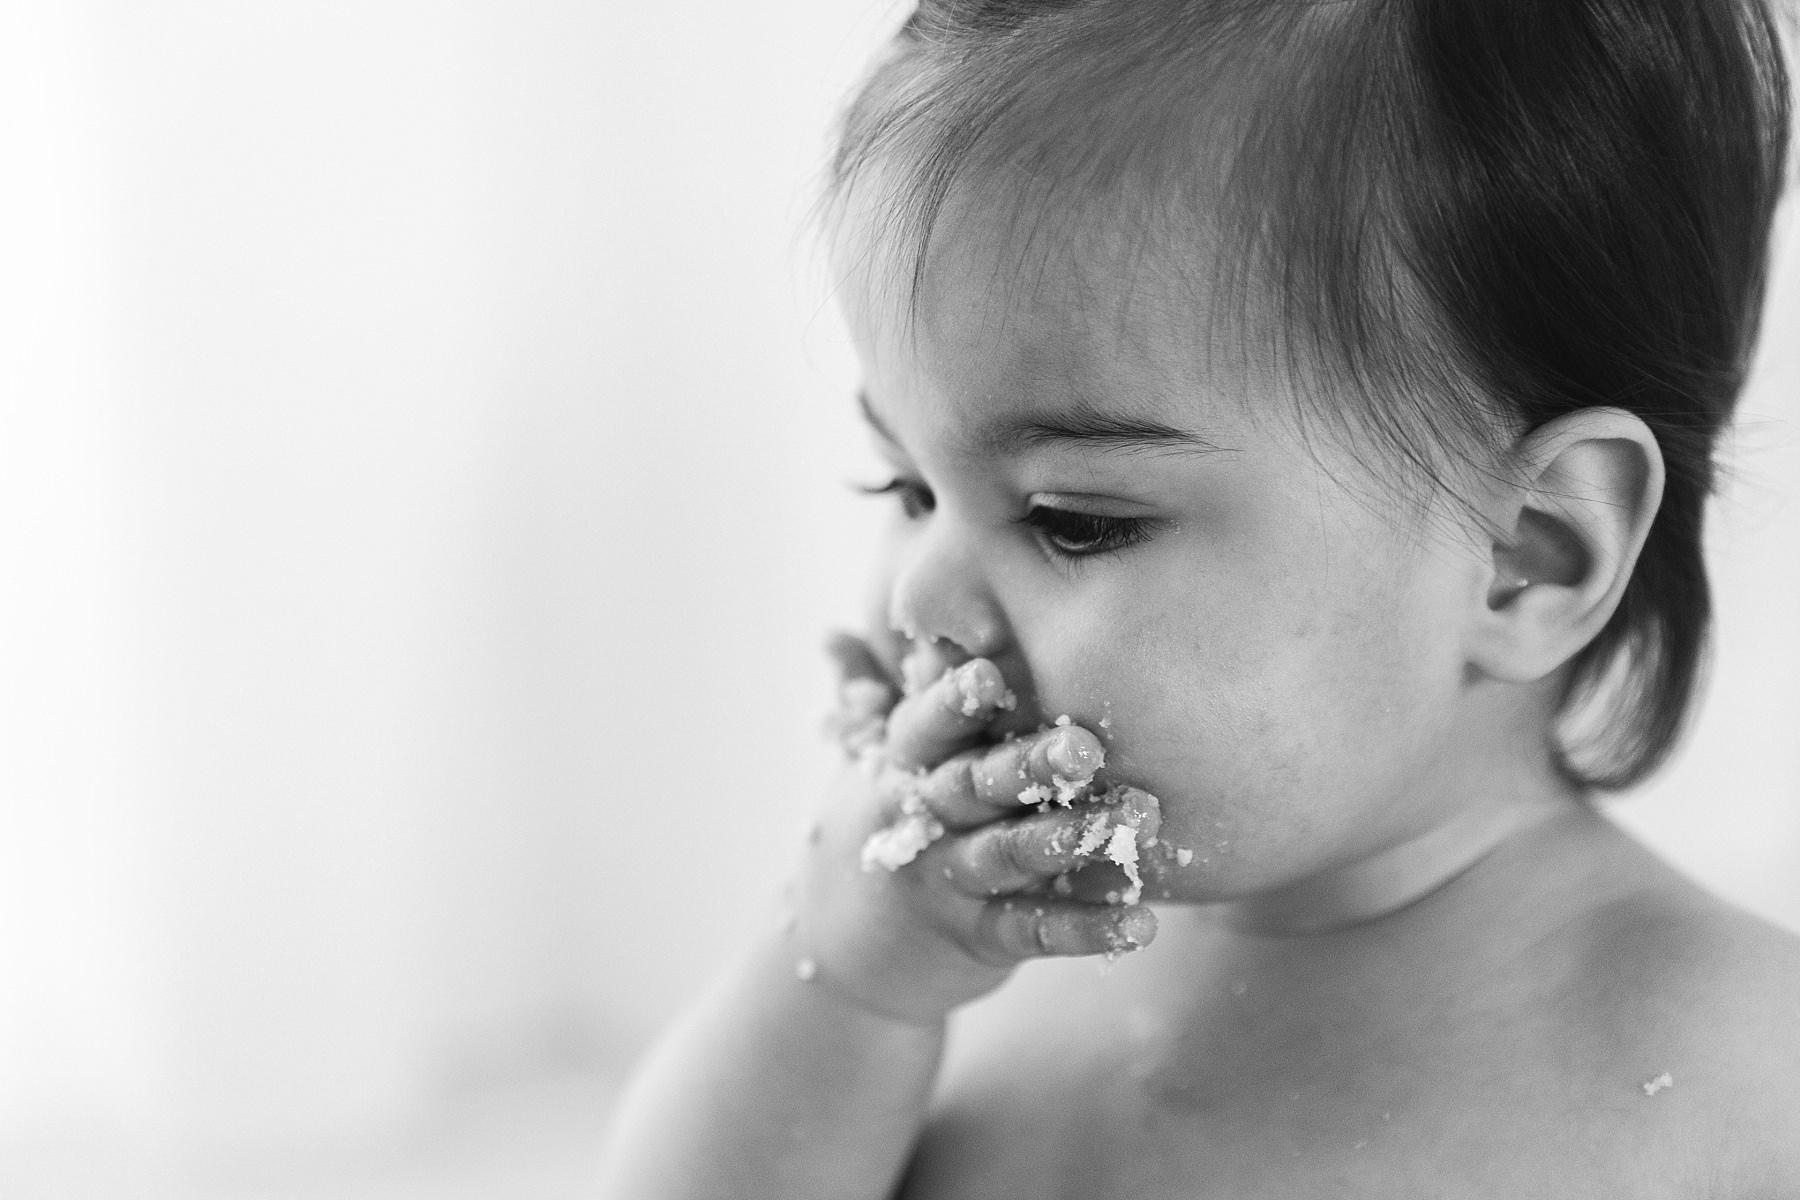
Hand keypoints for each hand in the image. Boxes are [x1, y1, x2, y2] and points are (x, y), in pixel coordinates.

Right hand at [785, 635, 1160, 1025]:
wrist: (844, 950)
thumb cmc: (881, 825)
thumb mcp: (865, 761)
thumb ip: (867, 693)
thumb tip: (834, 634)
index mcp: (902, 763)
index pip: (923, 727)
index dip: (952, 703)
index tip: (988, 674)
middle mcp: (922, 819)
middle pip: (973, 787)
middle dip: (1028, 766)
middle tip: (1087, 746)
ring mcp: (950, 881)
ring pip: (1008, 856)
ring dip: (1072, 837)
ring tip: (1138, 816)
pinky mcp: (981, 938)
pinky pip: (1033, 931)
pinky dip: (1087, 929)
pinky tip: (1141, 921)